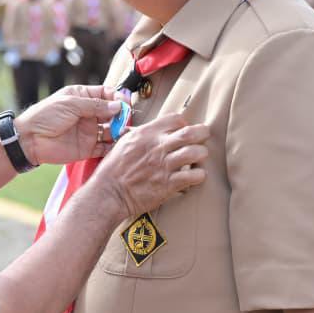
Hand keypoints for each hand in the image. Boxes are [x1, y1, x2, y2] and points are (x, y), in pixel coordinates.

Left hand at [15, 85, 121, 165]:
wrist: (30, 139)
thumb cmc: (45, 116)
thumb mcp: (71, 104)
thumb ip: (95, 105)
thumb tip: (117, 106)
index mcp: (82, 97)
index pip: (106, 94)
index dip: (117, 97)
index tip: (124, 102)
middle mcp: (88, 114)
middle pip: (112, 112)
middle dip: (121, 115)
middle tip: (125, 118)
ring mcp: (89, 131)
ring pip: (111, 130)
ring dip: (119, 131)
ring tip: (124, 132)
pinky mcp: (88, 148)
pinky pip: (105, 148)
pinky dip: (113, 147)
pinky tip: (119, 145)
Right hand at [91, 114, 208, 220]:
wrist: (108, 193)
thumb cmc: (113, 170)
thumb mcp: (124, 143)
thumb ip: (142, 135)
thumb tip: (155, 130)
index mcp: (146, 134)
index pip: (175, 119)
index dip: (184, 123)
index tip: (185, 129)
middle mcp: (157, 147)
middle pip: (190, 132)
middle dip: (202, 133)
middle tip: (204, 136)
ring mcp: (164, 165)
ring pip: (196, 153)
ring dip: (202, 154)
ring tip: (200, 157)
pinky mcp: (169, 184)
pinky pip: (194, 176)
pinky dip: (199, 175)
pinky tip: (195, 176)